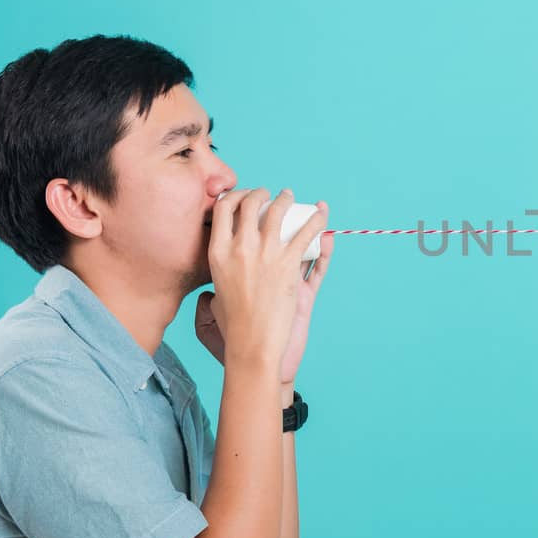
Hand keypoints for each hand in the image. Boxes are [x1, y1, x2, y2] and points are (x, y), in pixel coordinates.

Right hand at [196, 189, 328, 373]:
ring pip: (277, 211)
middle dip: (259, 193)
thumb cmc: (235, 325)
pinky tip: (321, 214)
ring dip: (285, 199)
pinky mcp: (288, 264)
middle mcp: (240, 247)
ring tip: (289, 196)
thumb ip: (219, 274)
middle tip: (268, 194)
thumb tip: (222, 264)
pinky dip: (316, 220)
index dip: (234, 195)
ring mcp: (265, 253)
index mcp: (218, 253)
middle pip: (249, 204)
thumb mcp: (216, 293)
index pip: (223, 209)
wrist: (253, 344)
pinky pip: (307, 233)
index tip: (243, 195)